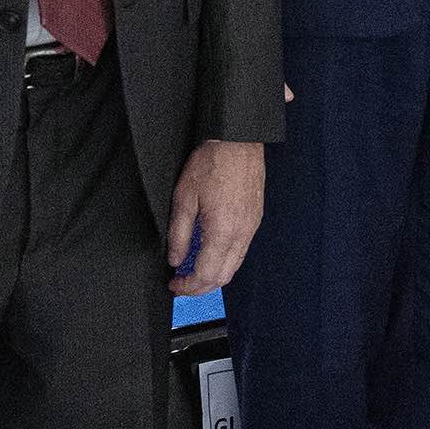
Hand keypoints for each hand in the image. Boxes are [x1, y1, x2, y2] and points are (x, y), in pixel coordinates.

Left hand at [165, 140, 264, 296]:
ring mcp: (251, 227)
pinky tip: (210, 253)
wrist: (238, 140)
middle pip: (223, 277)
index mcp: (223, 231)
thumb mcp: (184, 197)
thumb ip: (178, 233)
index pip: (206, 275)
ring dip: (214, 276)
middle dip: (201, 288)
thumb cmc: (212, 162)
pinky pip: (241, 251)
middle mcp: (241, 234)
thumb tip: (175, 259)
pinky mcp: (254, 219)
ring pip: (234, 266)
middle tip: (182, 285)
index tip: (174, 285)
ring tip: (193, 272)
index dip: (188, 286)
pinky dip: (225, 260)